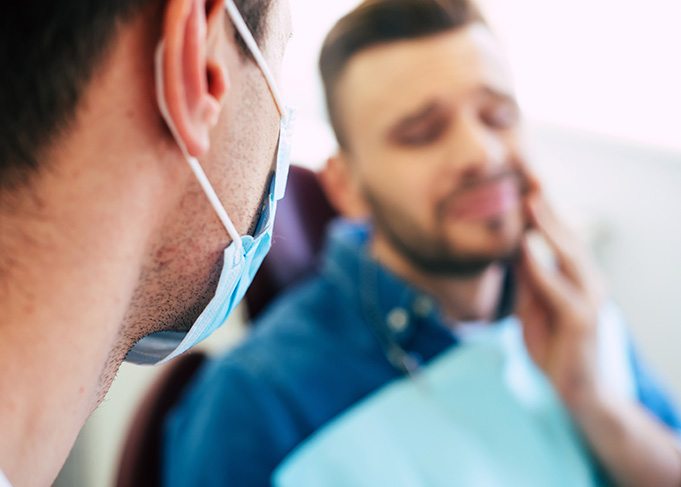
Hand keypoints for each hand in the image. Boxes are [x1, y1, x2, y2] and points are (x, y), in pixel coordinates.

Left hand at [516, 188, 606, 410]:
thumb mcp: (532, 303)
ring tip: (530, 199)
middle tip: (528, 171)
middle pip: (567, 234)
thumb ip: (526, 275)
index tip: (521, 176)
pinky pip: (562, 291)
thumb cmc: (553, 343)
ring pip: (570, 255)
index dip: (541, 204)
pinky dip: (544, 269)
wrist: (575, 391)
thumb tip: (510, 245)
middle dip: (547, 204)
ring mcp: (590, 299)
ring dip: (550, 227)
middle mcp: (587, 280)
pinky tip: (527, 249)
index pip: (558, 232)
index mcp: (575, 274)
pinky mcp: (583, 321)